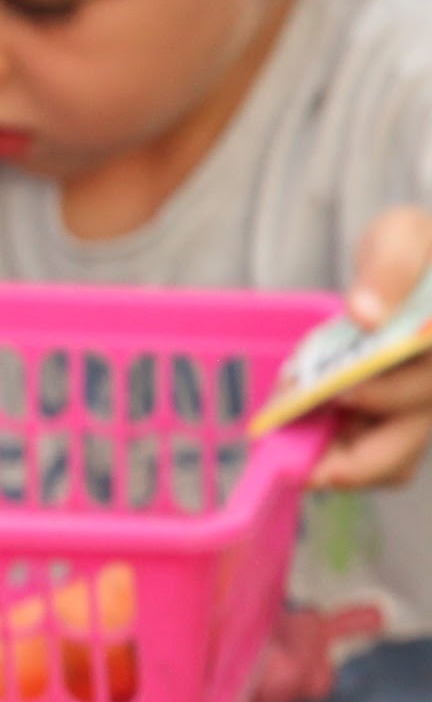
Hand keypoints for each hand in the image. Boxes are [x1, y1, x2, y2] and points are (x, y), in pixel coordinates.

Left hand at [318, 206, 431, 490]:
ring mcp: (415, 406)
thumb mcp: (403, 236)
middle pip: (404, 446)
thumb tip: (366, 315)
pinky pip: (361, 445)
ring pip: (385, 461)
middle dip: (352, 463)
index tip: (338, 391)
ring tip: (284, 440)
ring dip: (331, 459)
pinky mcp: (389, 413)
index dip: (384, 396)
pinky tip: (291, 417)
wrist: (415, 259)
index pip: (425, 387)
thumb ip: (391, 268)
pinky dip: (325, 442)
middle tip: (295, 464)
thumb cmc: (416, 246)